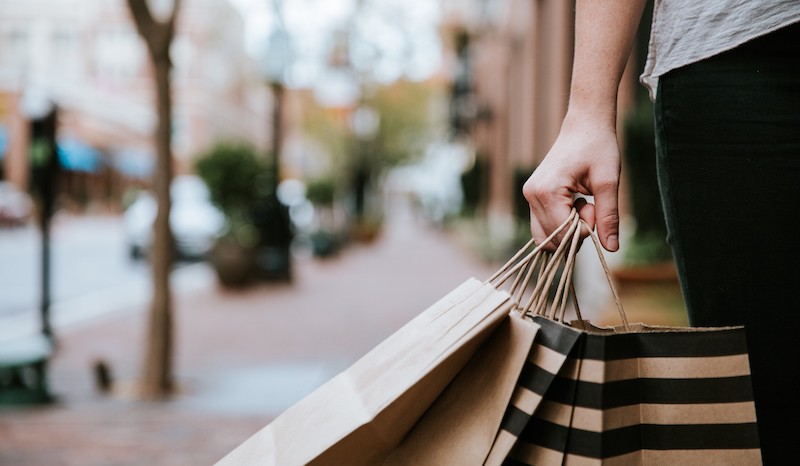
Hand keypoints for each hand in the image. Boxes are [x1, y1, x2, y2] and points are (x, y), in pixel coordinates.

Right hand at [522, 114, 620, 251]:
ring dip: (567, 230)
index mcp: (547, 191)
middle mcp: (532, 195)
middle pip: (551, 238)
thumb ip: (608, 216)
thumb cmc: (599, 147)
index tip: (595, 208)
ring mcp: (529, 195)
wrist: (584, 125)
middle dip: (575, 232)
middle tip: (590, 207)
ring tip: (581, 206)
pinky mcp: (532, 196)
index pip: (562, 233)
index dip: (584, 231)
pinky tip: (574, 204)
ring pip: (544, 236)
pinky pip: (543, 224)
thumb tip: (611, 248)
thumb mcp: (608, 182)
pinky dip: (561, 223)